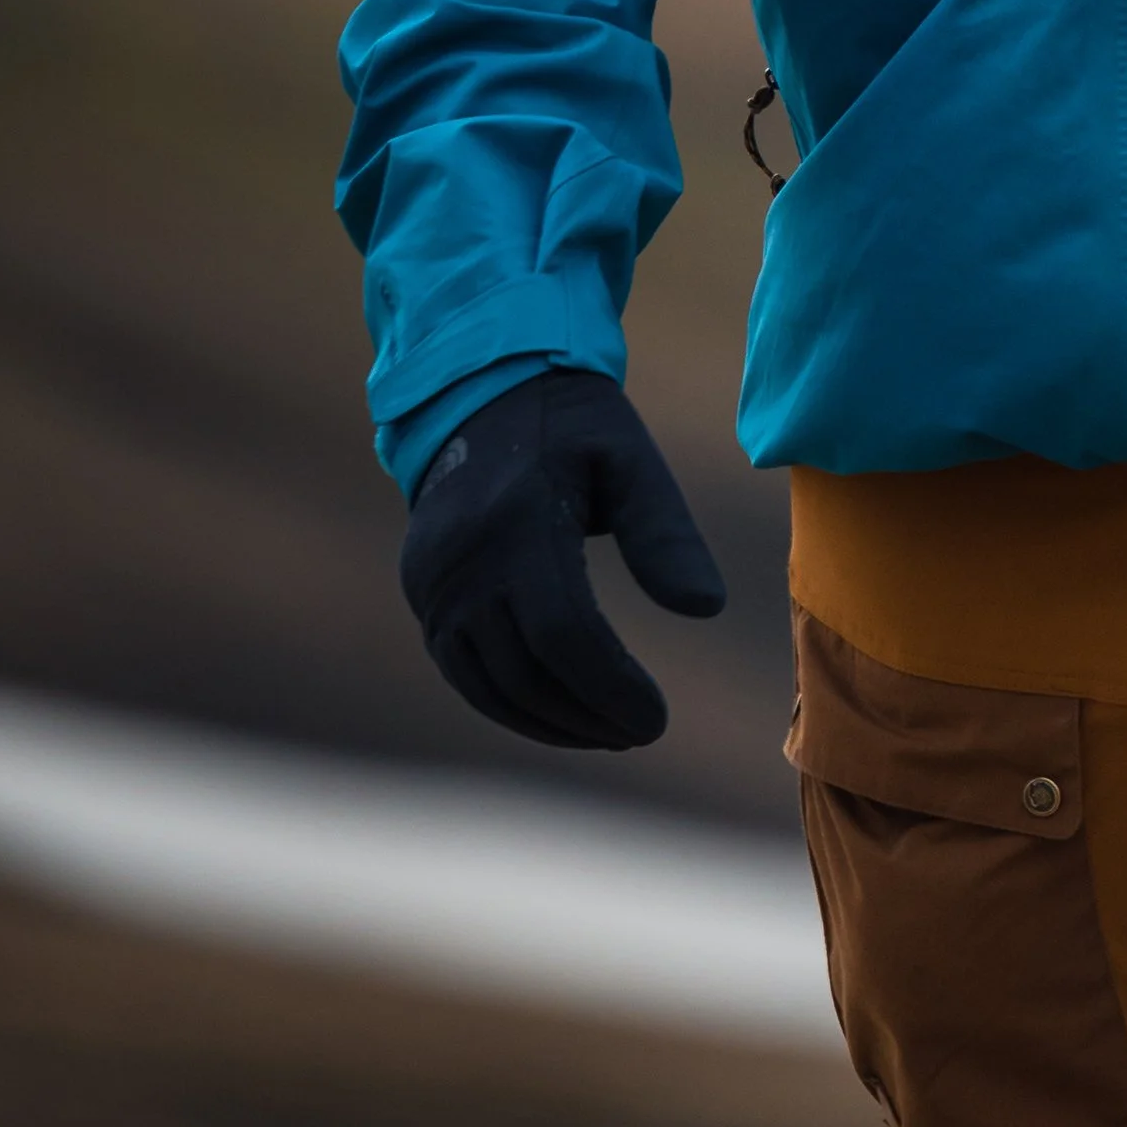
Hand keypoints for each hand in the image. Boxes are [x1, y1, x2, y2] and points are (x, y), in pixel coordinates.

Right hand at [400, 370, 725, 750]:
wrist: (479, 393)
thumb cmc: (570, 425)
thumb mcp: (628, 457)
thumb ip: (664, 531)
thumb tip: (706, 607)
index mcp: (517, 521)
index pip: (564, 634)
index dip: (611, 688)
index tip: (657, 719)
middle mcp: (462, 560)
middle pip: (526, 670)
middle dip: (588, 715)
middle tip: (641, 732)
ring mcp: (432, 582)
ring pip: (489, 684)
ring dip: (550, 722)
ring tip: (608, 732)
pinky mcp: (420, 593)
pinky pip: (463, 670)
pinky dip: (510, 703)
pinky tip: (560, 714)